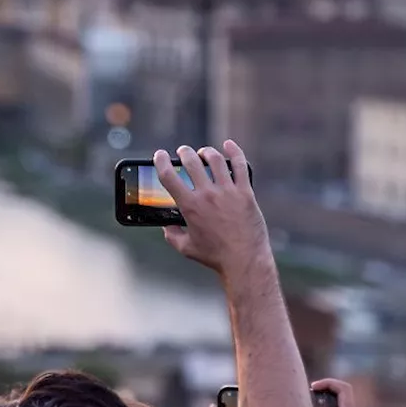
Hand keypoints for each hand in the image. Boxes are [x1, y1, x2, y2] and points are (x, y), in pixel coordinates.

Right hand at [158, 140, 269, 277]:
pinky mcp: (245, 193)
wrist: (244, 260)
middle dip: (184, 153)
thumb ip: (171, 235)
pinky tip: (229, 145)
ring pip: (215, 160)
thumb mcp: (186, 247)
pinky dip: (234, 152)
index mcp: (190, 206)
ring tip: (204, 153)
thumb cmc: (215, 256)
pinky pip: (239, 166)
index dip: (160, 161)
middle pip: (191, 162)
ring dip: (206, 152)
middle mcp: (207, 195)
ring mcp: (228, 192)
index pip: (168, 176)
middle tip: (183, 152)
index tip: (159, 155)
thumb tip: (166, 226)